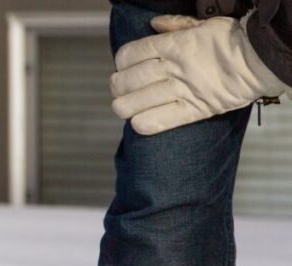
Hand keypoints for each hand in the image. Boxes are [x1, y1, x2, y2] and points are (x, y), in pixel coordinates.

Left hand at [110, 14, 289, 135]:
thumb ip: (176, 24)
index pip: (130, 54)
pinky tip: (140, 120)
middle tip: (121, 89)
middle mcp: (173, 67)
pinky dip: (141, 124)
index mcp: (174, 44)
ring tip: (126, 106)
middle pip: (126, 80)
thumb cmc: (234, 40)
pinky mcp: (193, 111)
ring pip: (133, 104)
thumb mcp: (204, 24)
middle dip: (118, 86)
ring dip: (124, 107)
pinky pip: (156, 122)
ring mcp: (181, 90)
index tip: (123, 66)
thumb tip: (154, 24)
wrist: (263, 60)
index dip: (121, 62)